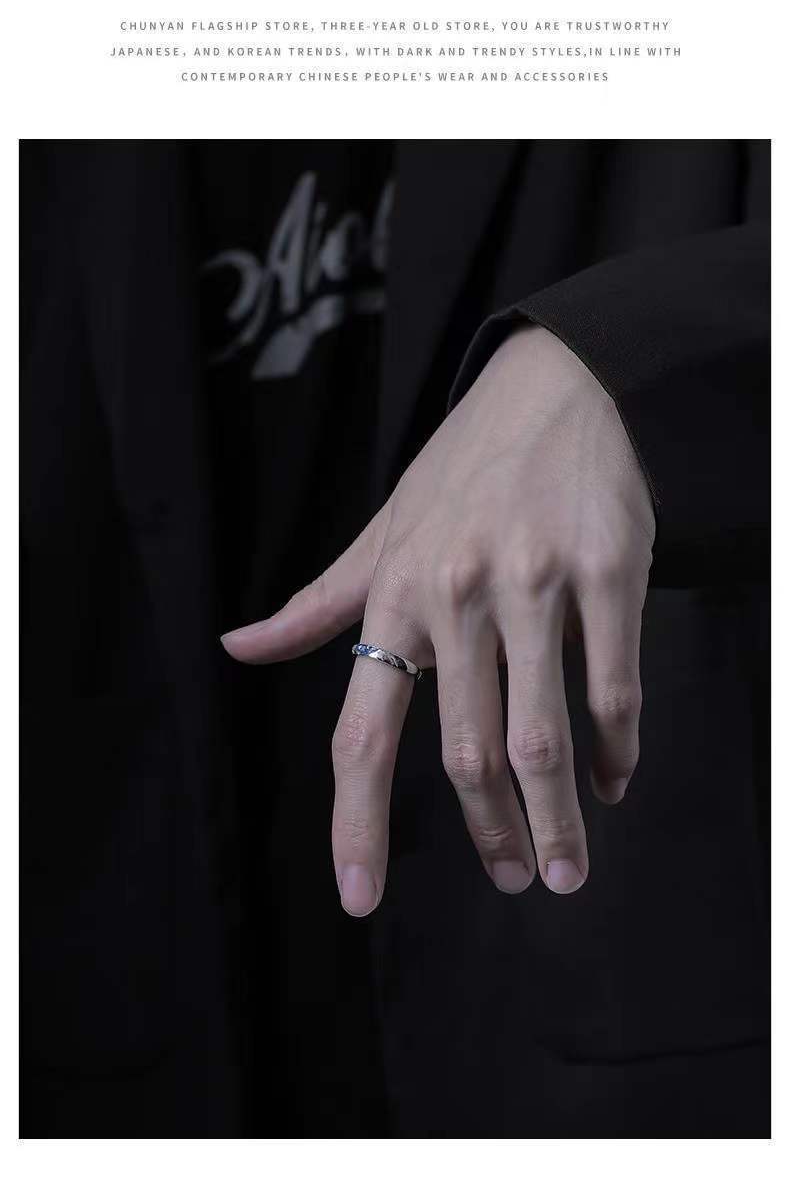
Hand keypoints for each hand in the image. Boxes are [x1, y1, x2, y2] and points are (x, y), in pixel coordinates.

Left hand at [221, 326, 655, 915]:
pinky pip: (612, 687)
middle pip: (466, 754)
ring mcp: (534, 583)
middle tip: (513, 879)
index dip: (355, 824)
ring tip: (565, 869)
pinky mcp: (607, 570)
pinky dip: (616, 750)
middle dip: (490, 834)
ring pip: (542, 736)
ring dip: (557, 819)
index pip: (360, 733)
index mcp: (394, 596)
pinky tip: (614, 780)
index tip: (359, 897)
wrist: (559, 385)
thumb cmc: (463, 469)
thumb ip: (318, 603)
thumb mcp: (382, 532)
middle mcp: (455, 594)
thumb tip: (237, 648)